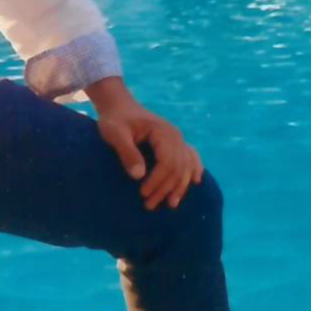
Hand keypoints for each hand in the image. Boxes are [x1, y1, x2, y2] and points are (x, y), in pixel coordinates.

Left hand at [88, 80, 202, 210]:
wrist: (118, 104)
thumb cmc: (114, 119)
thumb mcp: (115, 133)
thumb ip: (127, 153)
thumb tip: (139, 176)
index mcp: (163, 132)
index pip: (167, 162)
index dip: (157, 181)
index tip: (143, 194)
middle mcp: (176, 136)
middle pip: (178, 168)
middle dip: (166, 189)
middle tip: (149, 205)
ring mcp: (178, 138)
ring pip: (185, 166)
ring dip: (179, 186)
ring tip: (170, 204)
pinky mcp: (175, 142)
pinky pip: (191, 156)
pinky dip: (194, 169)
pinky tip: (196, 181)